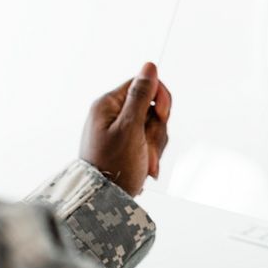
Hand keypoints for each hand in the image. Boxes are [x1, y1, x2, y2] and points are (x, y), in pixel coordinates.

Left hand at [80, 62, 171, 195]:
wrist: (104, 202)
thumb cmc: (114, 166)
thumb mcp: (130, 128)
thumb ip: (141, 95)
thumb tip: (149, 66)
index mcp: (108, 105)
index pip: (142, 83)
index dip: (159, 97)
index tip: (162, 115)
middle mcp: (113, 115)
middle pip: (151, 106)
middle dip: (157, 128)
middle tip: (149, 146)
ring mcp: (121, 131)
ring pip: (154, 125)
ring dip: (156, 145)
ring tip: (146, 162)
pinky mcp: (128, 146)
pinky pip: (150, 141)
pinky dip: (152, 154)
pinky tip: (146, 167)